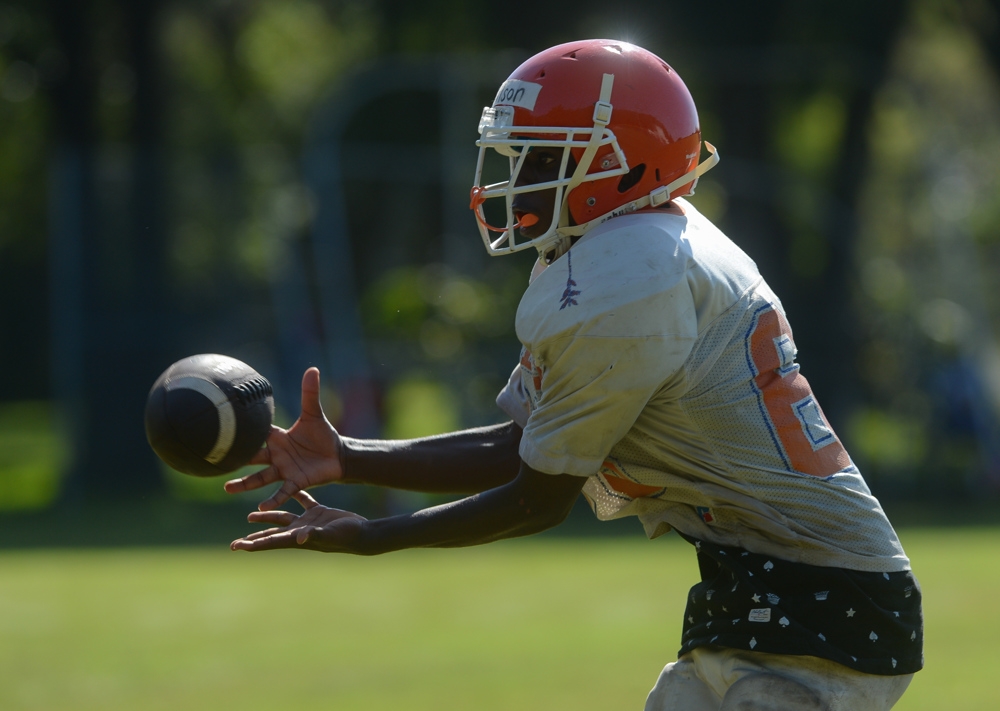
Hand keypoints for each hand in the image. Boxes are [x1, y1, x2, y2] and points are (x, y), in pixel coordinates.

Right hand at [224, 367, 341, 510]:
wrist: (338, 455)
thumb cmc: (323, 435)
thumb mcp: (314, 414)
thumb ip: (310, 393)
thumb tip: (312, 369)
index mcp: (277, 438)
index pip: (256, 433)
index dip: (241, 432)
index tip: (220, 429)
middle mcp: (276, 455)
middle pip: (251, 457)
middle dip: (234, 460)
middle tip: (214, 462)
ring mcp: (284, 470)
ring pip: (260, 478)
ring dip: (245, 484)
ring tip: (228, 488)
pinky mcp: (296, 481)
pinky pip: (282, 491)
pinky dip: (273, 499)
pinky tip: (261, 507)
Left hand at [230, 491, 367, 552]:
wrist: (363, 533)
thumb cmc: (347, 536)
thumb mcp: (329, 535)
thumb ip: (314, 535)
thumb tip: (298, 538)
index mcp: (297, 537)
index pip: (270, 541)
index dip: (252, 544)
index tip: (236, 547)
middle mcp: (299, 531)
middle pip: (271, 534)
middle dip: (254, 537)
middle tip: (237, 542)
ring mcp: (308, 521)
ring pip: (282, 518)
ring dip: (267, 516)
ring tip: (250, 517)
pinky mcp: (318, 512)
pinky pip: (302, 501)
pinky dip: (294, 496)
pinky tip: (286, 489)